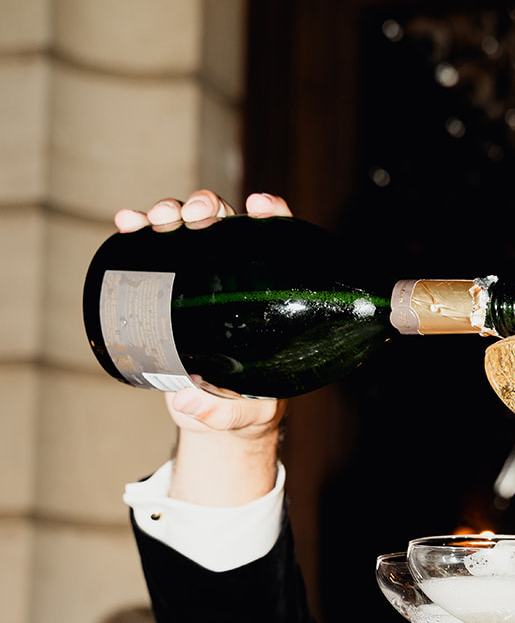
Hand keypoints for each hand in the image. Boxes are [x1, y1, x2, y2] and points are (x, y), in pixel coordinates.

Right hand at [112, 191, 292, 502]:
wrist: (215, 417)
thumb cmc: (246, 409)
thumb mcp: (245, 413)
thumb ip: (226, 411)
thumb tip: (189, 402)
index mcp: (270, 299)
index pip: (281, 245)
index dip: (274, 217)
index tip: (259, 205)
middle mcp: (239, 280)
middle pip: (229, 227)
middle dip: (210, 208)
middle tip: (195, 214)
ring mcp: (202, 282)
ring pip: (191, 231)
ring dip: (172, 213)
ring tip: (156, 217)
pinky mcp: (170, 290)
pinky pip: (156, 253)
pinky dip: (140, 232)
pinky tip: (127, 222)